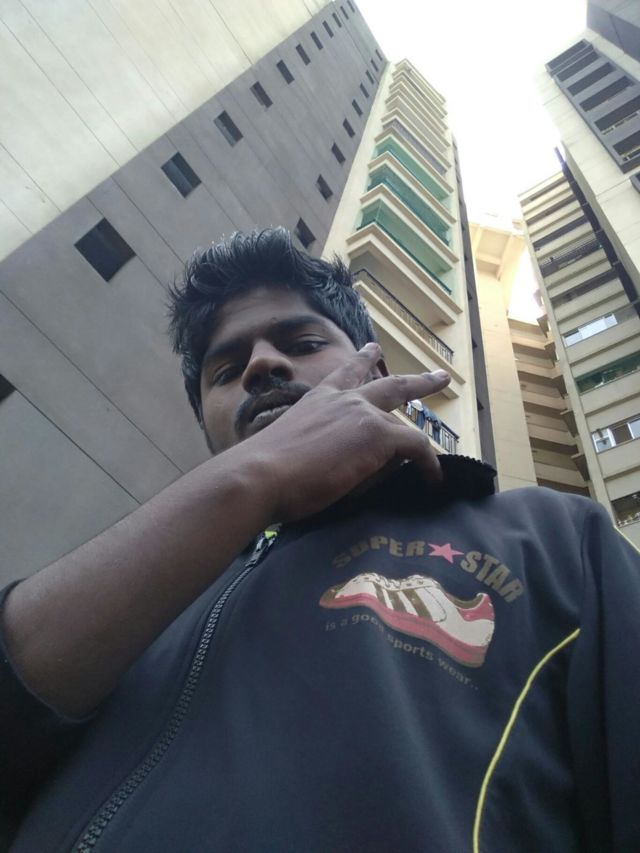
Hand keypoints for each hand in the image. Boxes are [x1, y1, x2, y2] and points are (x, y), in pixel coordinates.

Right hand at [241, 343, 449, 522]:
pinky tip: (432, 480)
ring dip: (423, 444)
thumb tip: (347, 462)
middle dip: (418, 382)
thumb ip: (319, 445)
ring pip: (405, 424)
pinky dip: (428, 465)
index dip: (362, 360)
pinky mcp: (378, 434)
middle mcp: (342, 399)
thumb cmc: (264, 474)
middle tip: (437, 376)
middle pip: (390, 384)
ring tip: (434, 464)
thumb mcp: (296, 448)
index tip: (373, 348)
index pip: (345, 374)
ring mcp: (362, 413)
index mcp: (318, 399)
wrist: (259, 476)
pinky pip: (417, 447)